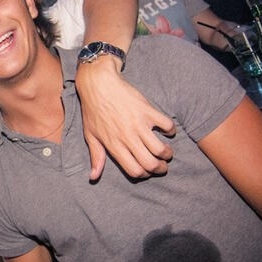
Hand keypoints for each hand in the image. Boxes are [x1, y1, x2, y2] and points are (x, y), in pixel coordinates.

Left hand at [75, 57, 174, 178]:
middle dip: (160, 168)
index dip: (144, 174)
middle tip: (162, 165)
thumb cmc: (92, 110)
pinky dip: (170, 130)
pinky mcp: (147, 110)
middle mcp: (127, 137)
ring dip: (167, 153)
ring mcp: (138, 124)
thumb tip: (93, 177)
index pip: (134, 171)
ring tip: (166, 151)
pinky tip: (166, 130)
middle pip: (150, 164)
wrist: (98, 84)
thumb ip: (96, 157)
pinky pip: (167, 125)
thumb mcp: (91, 135)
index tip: (147, 170)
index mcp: (114, 146)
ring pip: (160, 149)